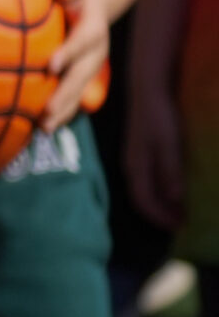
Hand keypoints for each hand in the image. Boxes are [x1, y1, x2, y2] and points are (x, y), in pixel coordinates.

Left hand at [43, 0, 109, 131]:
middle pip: (83, 74)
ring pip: (79, 91)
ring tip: (44, 128)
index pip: (84, 39)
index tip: (51, 66)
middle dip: (66, 93)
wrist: (93, 0)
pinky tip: (39, 126)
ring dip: (63, 110)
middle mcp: (96, 50)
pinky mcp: (83, 74)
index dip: (70, 52)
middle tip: (48, 110)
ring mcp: (91, 65)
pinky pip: (73, 95)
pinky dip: (60, 110)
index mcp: (93, 25)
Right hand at [127, 78, 187, 229]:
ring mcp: (135, 157)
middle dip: (161, 214)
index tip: (181, 229)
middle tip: (183, 224)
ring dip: (162, 202)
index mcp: (136, 166)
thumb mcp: (168, 144)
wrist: (149, 87)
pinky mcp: (142, 150)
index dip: (161, 217)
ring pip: (145, 188)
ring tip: (182, 210)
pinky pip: (149, 178)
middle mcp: (132, 165)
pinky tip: (175, 188)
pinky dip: (162, 190)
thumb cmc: (159, 115)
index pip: (144, 201)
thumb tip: (176, 200)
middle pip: (143, 198)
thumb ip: (170, 171)